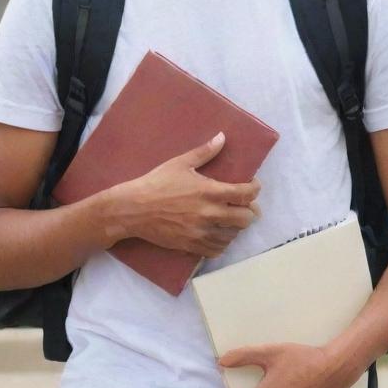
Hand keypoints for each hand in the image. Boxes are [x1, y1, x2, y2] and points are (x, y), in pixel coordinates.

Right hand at [108, 133, 260, 257]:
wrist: (133, 209)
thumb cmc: (157, 183)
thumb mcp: (180, 163)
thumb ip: (205, 152)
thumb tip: (222, 137)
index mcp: (209, 192)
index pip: (246, 194)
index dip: (255, 189)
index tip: (252, 185)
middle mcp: (209, 214)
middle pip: (246, 218)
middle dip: (248, 210)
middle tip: (242, 204)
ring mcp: (201, 233)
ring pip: (233, 235)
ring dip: (235, 226)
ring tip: (229, 217)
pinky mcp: (192, 246)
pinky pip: (217, 250)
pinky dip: (222, 242)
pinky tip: (217, 233)